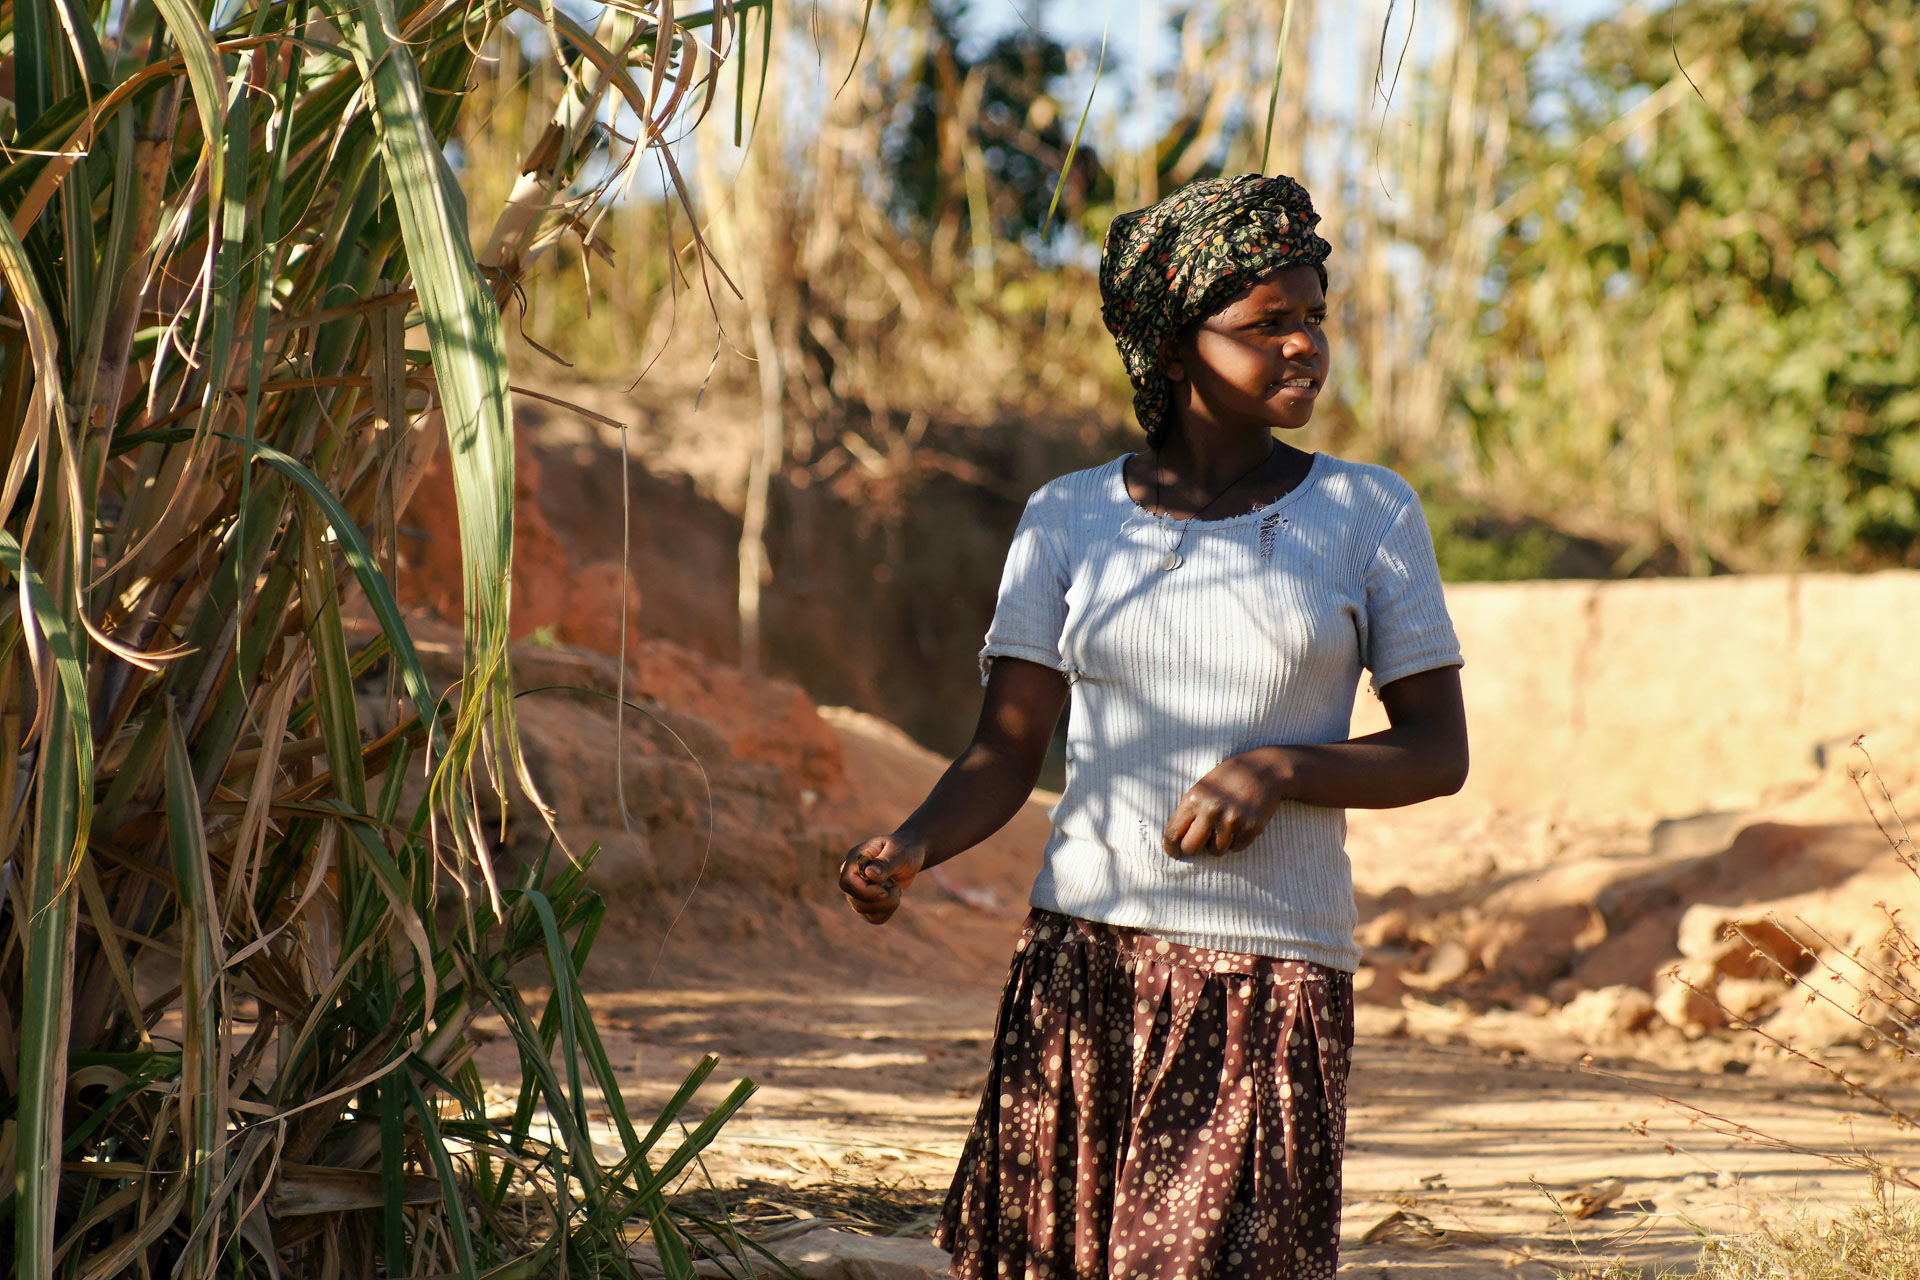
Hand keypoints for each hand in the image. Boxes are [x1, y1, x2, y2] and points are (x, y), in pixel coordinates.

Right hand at [838, 830, 928, 924]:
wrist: (910, 854)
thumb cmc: (904, 849)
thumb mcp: (898, 852)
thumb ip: (885, 863)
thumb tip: (869, 873)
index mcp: (855, 859)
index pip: (847, 883)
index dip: (865, 892)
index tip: (885, 891)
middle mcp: (852, 876)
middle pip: (856, 901)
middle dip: (881, 902)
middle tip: (898, 890)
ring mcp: (858, 890)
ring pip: (864, 911)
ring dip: (886, 906)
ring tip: (897, 890)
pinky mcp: (867, 902)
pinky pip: (873, 917)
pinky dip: (887, 912)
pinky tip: (895, 897)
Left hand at [1163, 750, 1291, 856]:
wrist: (1264, 770)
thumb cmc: (1228, 779)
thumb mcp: (1202, 788)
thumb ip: (1189, 812)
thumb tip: (1177, 842)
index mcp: (1194, 799)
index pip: (1173, 833)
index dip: (1171, 847)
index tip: (1174, 852)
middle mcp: (1212, 810)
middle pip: (1191, 848)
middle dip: (1194, 848)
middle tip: (1200, 842)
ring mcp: (1232, 820)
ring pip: (1216, 851)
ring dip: (1218, 844)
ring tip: (1225, 825)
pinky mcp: (1251, 827)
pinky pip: (1236, 848)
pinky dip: (1236, 841)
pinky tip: (1241, 823)